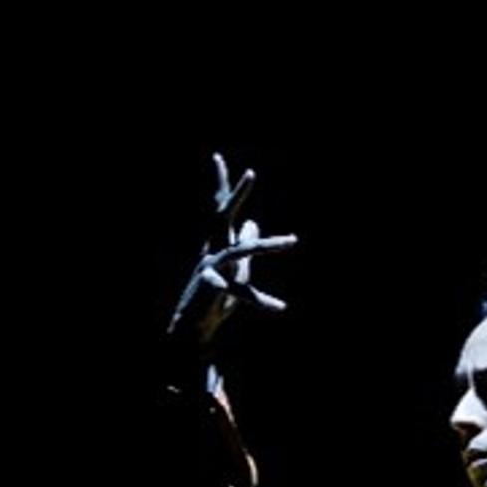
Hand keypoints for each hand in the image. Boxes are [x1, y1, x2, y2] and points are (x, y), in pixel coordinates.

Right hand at [167, 151, 300, 343]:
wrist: (194, 328)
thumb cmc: (216, 298)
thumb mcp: (237, 269)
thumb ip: (244, 244)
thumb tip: (252, 222)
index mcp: (219, 243)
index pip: (222, 209)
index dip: (224, 186)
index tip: (217, 157)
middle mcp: (213, 250)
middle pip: (224, 215)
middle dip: (238, 194)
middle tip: (250, 173)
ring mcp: (212, 268)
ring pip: (243, 251)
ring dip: (268, 245)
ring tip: (292, 240)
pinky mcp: (214, 289)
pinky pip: (244, 293)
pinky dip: (263, 302)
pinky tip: (279, 308)